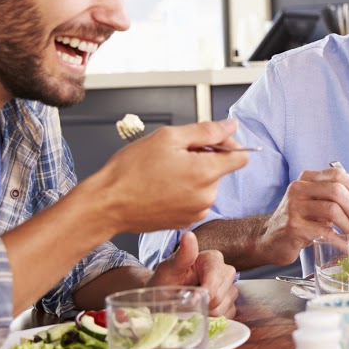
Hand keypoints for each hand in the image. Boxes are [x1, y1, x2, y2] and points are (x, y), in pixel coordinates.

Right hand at [90, 118, 249, 233]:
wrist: (107, 204)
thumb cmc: (131, 170)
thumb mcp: (168, 138)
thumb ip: (206, 131)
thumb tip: (231, 126)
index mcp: (206, 173)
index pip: (242, 156)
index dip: (228, 143)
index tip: (209, 141)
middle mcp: (207, 196)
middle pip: (221, 169)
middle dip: (204, 158)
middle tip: (174, 154)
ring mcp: (197, 212)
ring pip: (207, 185)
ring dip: (193, 174)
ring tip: (165, 171)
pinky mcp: (185, 221)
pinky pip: (195, 200)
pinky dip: (185, 191)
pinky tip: (163, 186)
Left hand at [148, 231, 238, 318]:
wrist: (164, 294)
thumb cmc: (165, 280)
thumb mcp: (168, 268)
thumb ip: (182, 255)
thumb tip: (189, 236)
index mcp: (213, 258)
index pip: (215, 280)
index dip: (202, 293)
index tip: (189, 298)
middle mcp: (226, 271)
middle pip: (220, 296)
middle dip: (202, 303)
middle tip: (186, 301)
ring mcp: (230, 287)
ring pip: (223, 308)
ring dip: (205, 312)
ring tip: (191, 305)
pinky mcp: (230, 302)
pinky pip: (226, 315)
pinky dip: (211, 318)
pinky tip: (200, 310)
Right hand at [256, 164, 348, 265]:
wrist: (269, 238)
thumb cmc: (298, 220)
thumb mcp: (315, 202)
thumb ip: (334, 198)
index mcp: (307, 178)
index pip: (338, 175)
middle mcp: (299, 188)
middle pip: (337, 190)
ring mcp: (294, 207)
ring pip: (332, 210)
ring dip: (348, 224)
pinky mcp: (293, 227)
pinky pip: (324, 232)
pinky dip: (340, 241)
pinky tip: (346, 246)